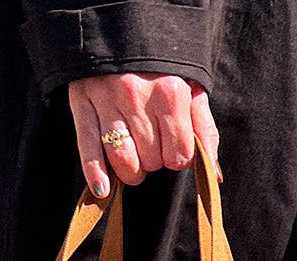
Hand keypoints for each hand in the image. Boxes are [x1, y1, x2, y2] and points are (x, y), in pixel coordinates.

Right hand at [68, 73, 220, 196]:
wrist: (119, 34)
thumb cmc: (162, 72)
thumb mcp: (192, 92)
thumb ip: (205, 131)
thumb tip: (215, 174)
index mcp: (170, 95)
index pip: (179, 157)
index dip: (177, 158)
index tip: (172, 148)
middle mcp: (138, 98)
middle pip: (151, 161)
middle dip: (154, 161)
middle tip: (151, 146)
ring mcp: (106, 101)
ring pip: (123, 160)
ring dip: (131, 172)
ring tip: (134, 162)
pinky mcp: (81, 104)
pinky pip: (88, 148)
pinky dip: (96, 174)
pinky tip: (104, 189)